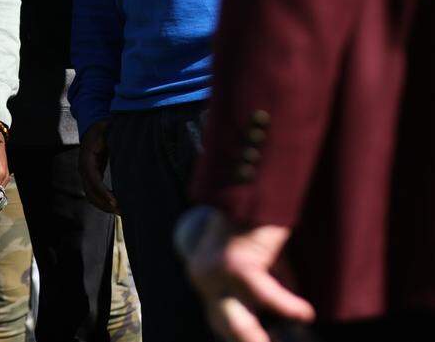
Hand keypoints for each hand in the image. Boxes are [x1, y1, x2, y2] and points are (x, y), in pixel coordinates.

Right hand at [79, 120, 117, 212]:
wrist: (94, 128)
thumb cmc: (103, 128)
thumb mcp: (108, 129)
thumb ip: (115, 135)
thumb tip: (125, 140)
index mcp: (87, 156)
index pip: (92, 178)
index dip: (102, 191)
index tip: (115, 201)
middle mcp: (83, 167)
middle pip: (90, 191)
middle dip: (105, 203)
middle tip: (122, 211)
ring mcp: (86, 174)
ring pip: (91, 196)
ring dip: (105, 206)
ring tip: (122, 212)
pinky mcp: (92, 177)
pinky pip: (94, 193)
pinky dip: (104, 202)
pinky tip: (117, 205)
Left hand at [181, 208, 314, 341]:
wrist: (248, 183)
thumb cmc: (259, 221)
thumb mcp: (263, 262)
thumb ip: (269, 288)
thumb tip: (297, 321)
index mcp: (205, 278)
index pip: (219, 322)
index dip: (243, 337)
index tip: (271, 339)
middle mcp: (203, 277)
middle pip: (225, 326)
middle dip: (251, 340)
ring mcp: (215, 273)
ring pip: (238, 323)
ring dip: (261, 338)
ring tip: (286, 337)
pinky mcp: (235, 264)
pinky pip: (265, 295)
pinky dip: (288, 306)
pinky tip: (307, 312)